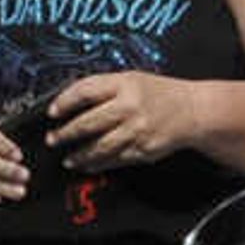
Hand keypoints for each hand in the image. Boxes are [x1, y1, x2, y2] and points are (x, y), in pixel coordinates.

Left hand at [48, 73, 193, 168]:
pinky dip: (99, 164)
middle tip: (53, 139)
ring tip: (68, 158)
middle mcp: (130, 107)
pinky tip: (88, 165)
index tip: (52, 112)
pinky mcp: (143, 150)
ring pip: (99, 147)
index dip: (64, 102)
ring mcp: (137, 130)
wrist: (192, 111)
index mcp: (124, 84)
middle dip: (66, 134)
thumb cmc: (160, 93)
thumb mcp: (132, 79)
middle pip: (88, 123)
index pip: (85, 92)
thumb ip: (104, 87)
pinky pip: (115, 160)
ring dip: (80, 154)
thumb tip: (71, 101)